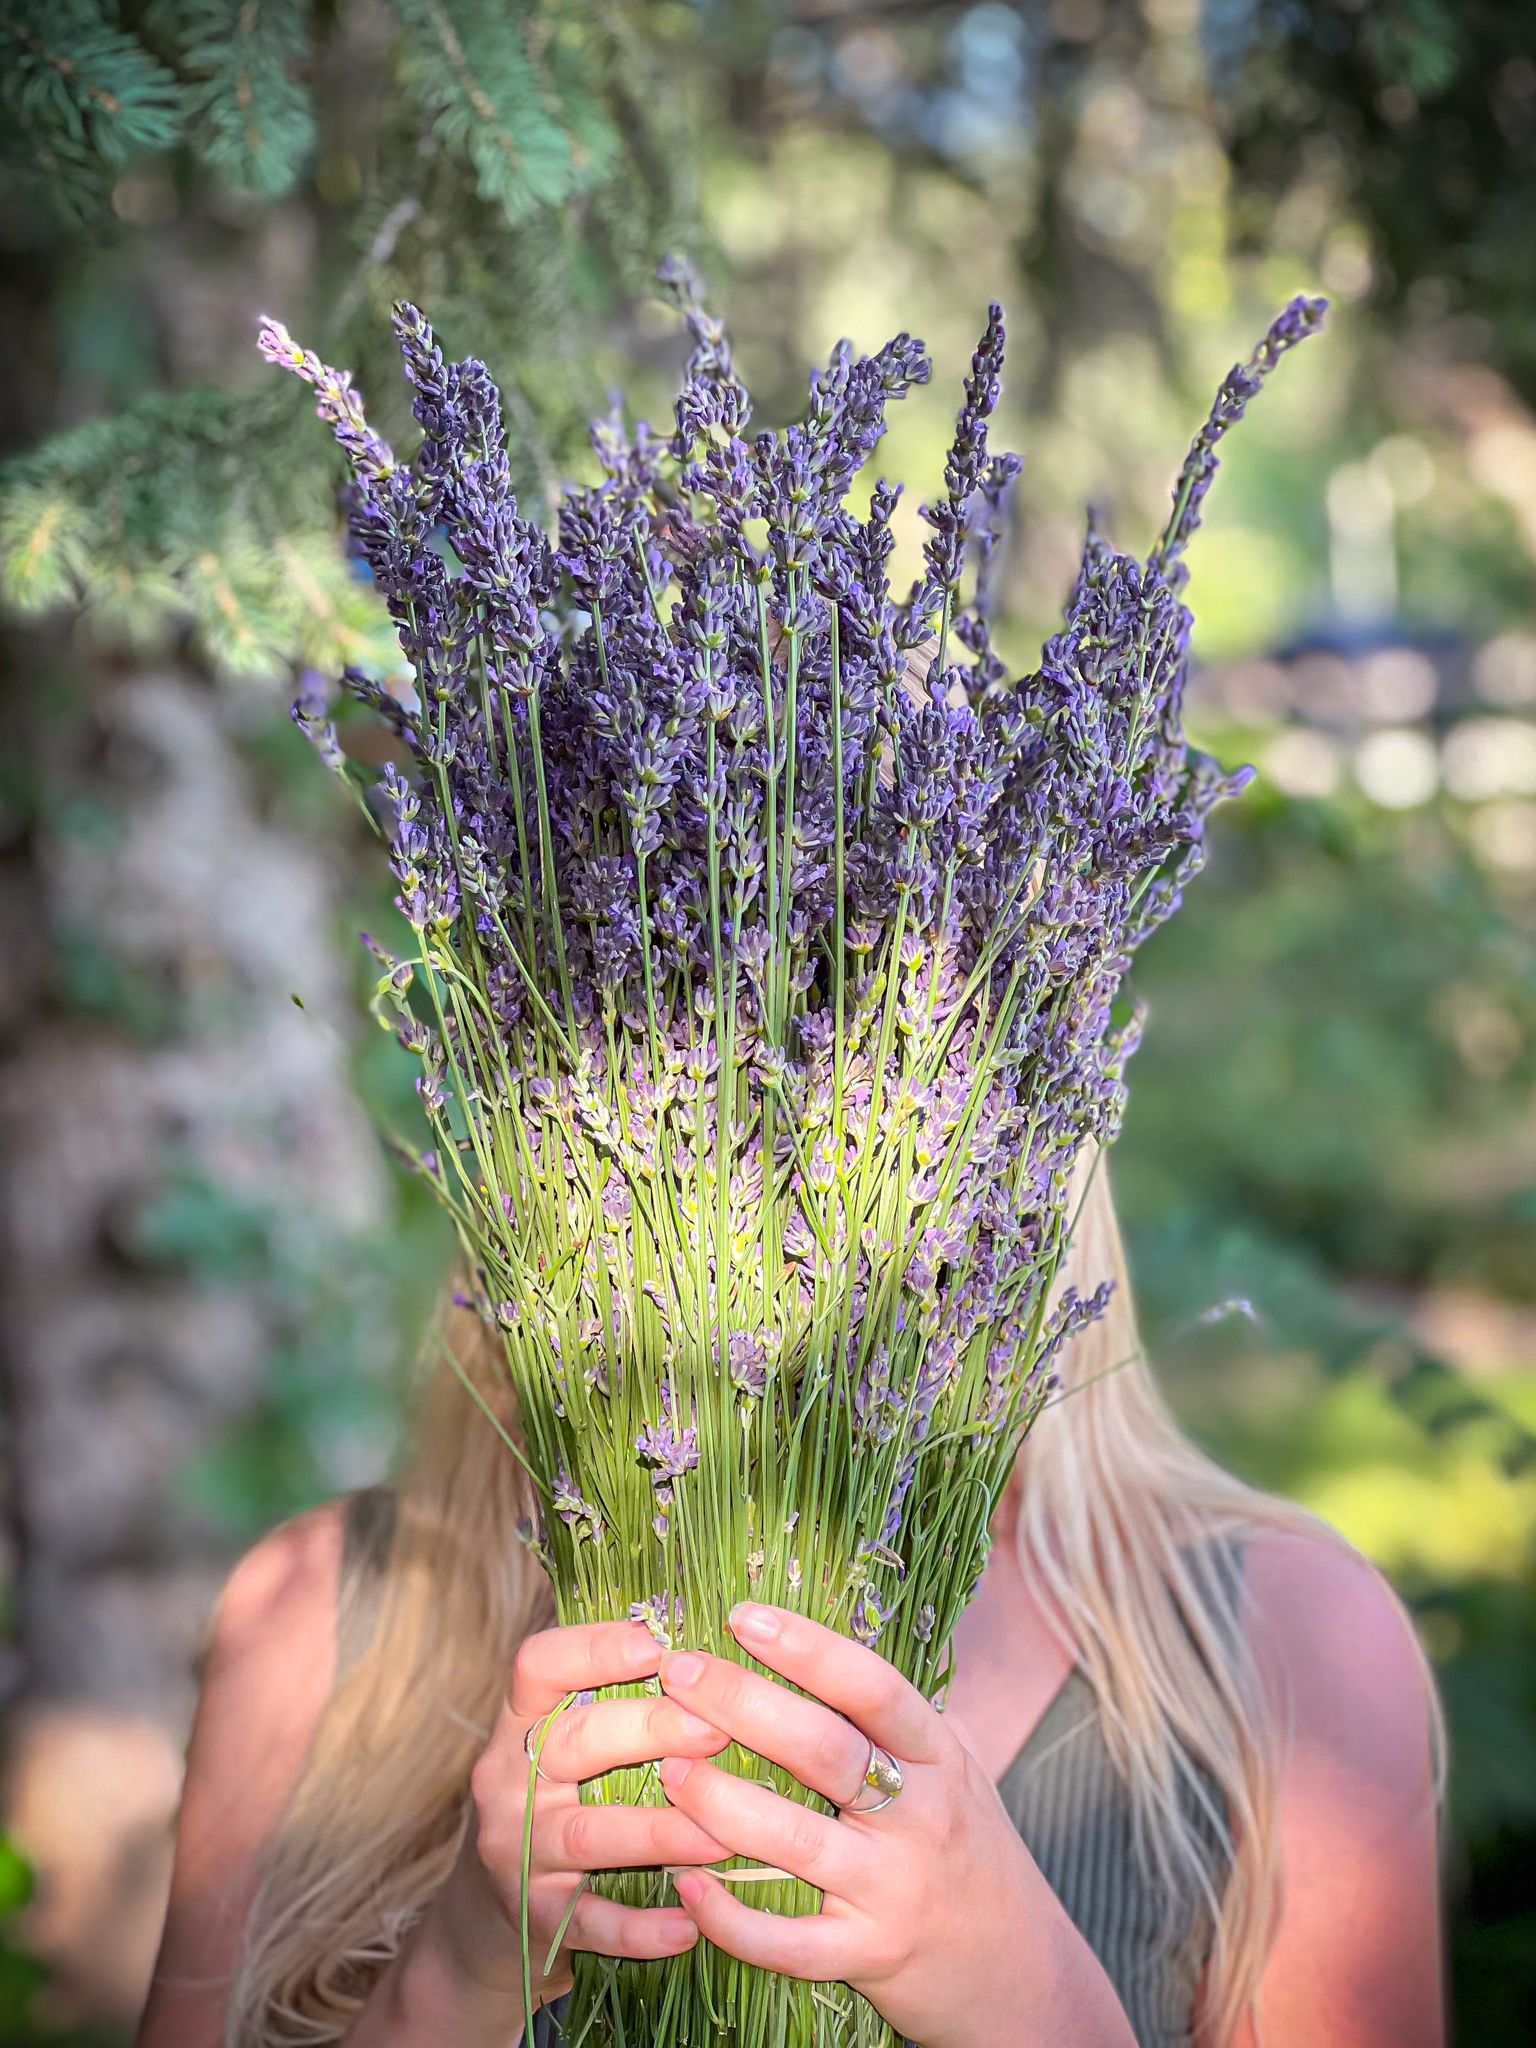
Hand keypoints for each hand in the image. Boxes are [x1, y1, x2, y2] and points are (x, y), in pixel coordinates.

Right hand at [425, 1619, 732, 2014]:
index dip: (595, 1647)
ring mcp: (518, 1851)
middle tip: (716, 1730)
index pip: (539, 1666)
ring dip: (658, 1833)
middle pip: (572, 1744)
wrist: (488, 1911)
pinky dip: (640, 1927)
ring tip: (722, 1834)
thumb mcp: (566, 1741)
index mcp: (520, 1721)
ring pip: (586, 1835)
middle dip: (648, 1731)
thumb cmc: (558, 1798)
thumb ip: (615, 1698)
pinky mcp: (535, 1917)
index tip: (659, 1643)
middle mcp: (509, 1779)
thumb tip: (710, 1655)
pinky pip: (589, 1922)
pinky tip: (690, 1923)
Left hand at [655, 1603, 1134, 2047]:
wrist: (1023, 1974)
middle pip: (823, 1748)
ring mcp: (893, 1889)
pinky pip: (790, 1944)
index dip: (806, 1646)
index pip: (871, 1686)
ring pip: (796, 1840)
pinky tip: (685, 1888)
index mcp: (938, 1758)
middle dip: (742, 1703)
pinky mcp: (868, 1956)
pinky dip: (731, 1919)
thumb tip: (826, 1640)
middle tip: (678, 1672)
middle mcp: (919, 1816)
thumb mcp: (959, 1770)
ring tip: (666, 1767)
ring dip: (721, 1800)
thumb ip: (902, 1718)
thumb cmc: (974, 1852)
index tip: (742, 1615)